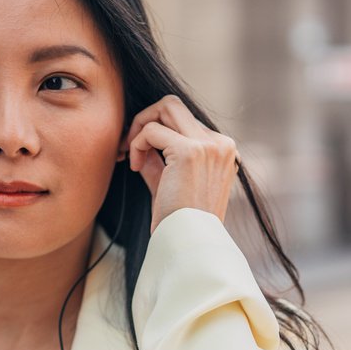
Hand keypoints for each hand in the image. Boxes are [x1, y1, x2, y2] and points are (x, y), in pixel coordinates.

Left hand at [125, 95, 238, 232]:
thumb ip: (160, 157)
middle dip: (145, 119)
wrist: (187, 243)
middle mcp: (221, 144)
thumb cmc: (178, 220)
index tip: (136, 152)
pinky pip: (152, 130)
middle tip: (127, 145)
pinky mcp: (190, 151)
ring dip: (140, 126)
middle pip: (175, 105)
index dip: (155, 131)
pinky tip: (134, 167)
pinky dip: (137, 144)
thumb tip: (141, 135)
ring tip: (130, 155)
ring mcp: (209, 146)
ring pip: (166, 106)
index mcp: (223, 151)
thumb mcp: (170, 181)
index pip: (183, 121)